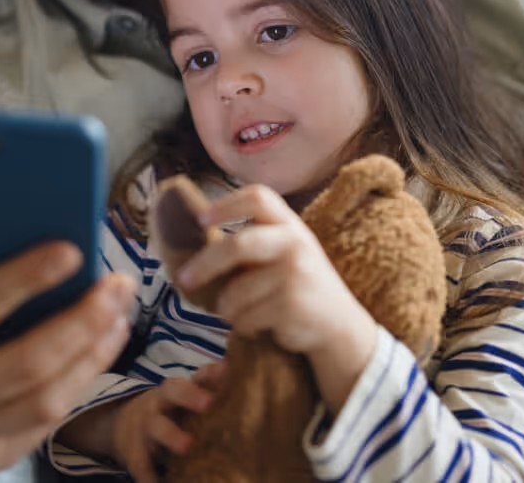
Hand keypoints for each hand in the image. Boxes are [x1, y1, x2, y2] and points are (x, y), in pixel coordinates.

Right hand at [0, 213, 135, 474]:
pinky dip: (85, 378)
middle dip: (83, 320)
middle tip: (119, 283)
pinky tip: (107, 341)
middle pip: (29, 361)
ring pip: (48, 397)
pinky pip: (51, 419)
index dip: (27, 277)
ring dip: (94, 351)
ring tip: (121, 309)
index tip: (72, 250)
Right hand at [111, 363, 225, 482]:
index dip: (211, 373)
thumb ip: (210, 389)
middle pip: (173, 392)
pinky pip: (142, 463)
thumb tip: (238, 374)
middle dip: (190, 396)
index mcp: (179, 389)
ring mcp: (146, 426)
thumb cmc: (170, 411)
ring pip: (157, 427)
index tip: (227, 369)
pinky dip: (150, 475)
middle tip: (209, 403)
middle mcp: (162, 402)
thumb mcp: (185, 398)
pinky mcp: (135, 452)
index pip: (197, 376)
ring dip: (171, 436)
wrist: (124, 423)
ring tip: (187, 446)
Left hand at [177, 185, 376, 408]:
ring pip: (235, 292)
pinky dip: (244, 326)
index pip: (258, 198)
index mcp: (290, 224)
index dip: (226, 205)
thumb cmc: (298, 286)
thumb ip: (254, 242)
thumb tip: (196, 247)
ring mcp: (295, 274)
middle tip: (184, 279)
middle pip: (237, 246)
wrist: (339, 326)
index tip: (201, 219)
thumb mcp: (286, 253)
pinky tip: (261, 326)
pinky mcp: (291, 305)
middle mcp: (295, 243)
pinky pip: (246, 317)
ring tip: (241, 312)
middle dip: (205, 264)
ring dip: (228, 309)